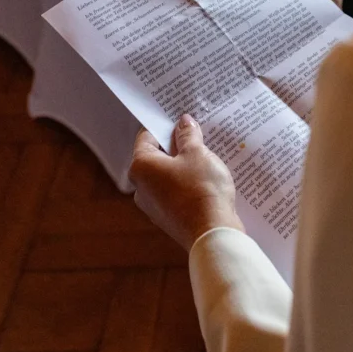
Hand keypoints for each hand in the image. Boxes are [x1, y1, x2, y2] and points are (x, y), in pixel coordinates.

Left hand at [129, 115, 243, 251]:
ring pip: (167, 175)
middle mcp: (141, 187)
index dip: (163, 125)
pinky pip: (175, 192)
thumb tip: (183, 123)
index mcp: (141, 167)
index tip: (179, 118)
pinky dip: (187, 184)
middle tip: (196, 135)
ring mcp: (153, 205)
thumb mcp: (197, 153)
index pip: (147, 136)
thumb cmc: (201, 189)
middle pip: (156, 157)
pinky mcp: (168, 218)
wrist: (212, 232)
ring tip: (205, 156)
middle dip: (176, 146)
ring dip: (183, 165)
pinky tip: (206, 179)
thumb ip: (188, 135)